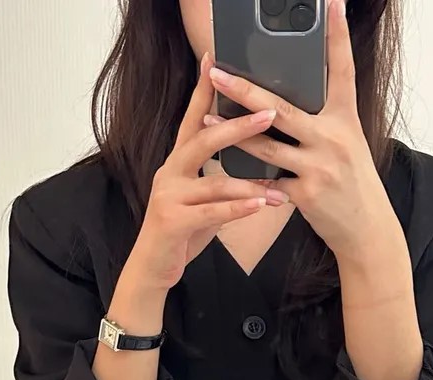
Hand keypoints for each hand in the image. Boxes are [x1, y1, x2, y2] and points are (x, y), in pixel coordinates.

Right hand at [129, 54, 289, 292]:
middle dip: (238, 126)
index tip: (215, 59)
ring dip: (250, 184)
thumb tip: (254, 165)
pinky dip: (237, 209)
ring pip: (214, 182)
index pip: (192, 118)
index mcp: (177, 163)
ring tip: (278, 188)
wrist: (153, 268)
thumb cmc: (182, 233)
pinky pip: (211, 212)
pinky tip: (259, 207)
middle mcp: (169, 172)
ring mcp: (168, 196)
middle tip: (269, 113)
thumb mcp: (202, 201)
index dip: (203, 89)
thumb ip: (220, 180)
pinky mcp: (172, 222)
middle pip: (204, 139)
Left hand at [205, 0, 400, 263]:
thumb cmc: (352, 183)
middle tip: (219, 72)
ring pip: (267, 145)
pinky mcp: (306, 194)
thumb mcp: (346, 144)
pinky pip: (268, 181)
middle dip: (246, 89)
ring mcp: (319, 167)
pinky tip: (226, 168)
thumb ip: (321, 122)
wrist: (366, 229)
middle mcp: (333, 138)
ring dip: (232, 133)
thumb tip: (284, 103)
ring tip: (206, 119)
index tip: (331, 4)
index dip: (337, 36)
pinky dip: (247, 177)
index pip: (341, 70)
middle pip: (282, 108)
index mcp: (345, 119)